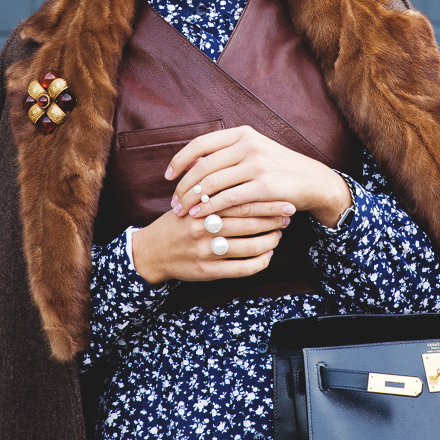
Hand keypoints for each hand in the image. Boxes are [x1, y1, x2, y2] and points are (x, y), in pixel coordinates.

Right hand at [130, 199, 293, 285]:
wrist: (150, 252)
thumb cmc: (176, 222)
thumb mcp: (187, 199)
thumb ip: (208, 186)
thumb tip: (233, 168)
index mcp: (201, 208)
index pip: (240, 200)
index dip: (265, 199)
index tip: (284, 196)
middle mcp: (203, 228)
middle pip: (247, 223)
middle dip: (272, 218)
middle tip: (288, 214)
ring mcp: (205, 251)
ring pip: (248, 247)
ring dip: (269, 241)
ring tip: (279, 234)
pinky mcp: (207, 271)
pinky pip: (240, 269)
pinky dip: (259, 263)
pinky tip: (267, 256)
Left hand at [164, 125, 351, 227]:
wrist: (313, 181)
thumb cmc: (279, 169)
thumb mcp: (255, 152)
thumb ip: (227, 154)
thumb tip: (192, 164)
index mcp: (242, 134)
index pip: (200, 144)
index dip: (179, 161)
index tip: (168, 177)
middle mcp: (248, 145)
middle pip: (202, 166)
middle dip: (183, 187)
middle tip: (173, 203)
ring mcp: (257, 164)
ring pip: (212, 184)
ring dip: (193, 200)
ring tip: (182, 212)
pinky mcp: (264, 186)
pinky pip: (228, 199)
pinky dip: (211, 209)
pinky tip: (201, 217)